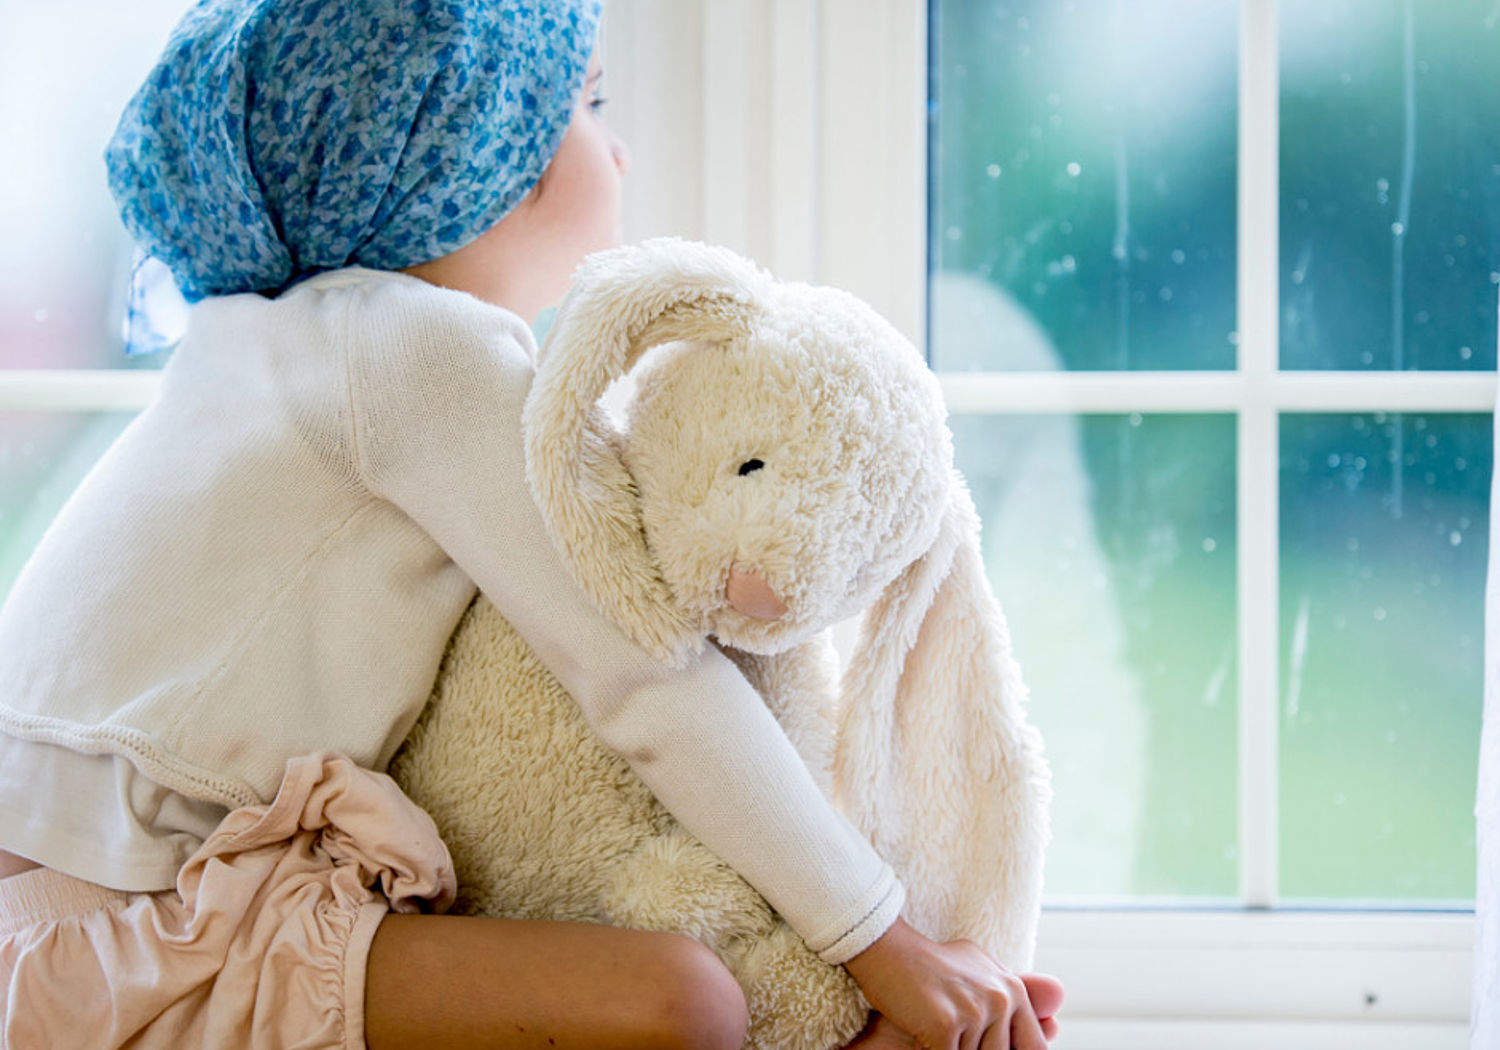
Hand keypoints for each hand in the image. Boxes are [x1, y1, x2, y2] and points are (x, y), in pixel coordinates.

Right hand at [842, 917, 1063, 1049]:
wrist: (888, 949)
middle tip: (955, 1035)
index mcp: (1012, 990)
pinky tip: (922, 1037)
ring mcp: (975, 1012)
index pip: (1034, 1048)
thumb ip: (1014, 994)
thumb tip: (1056, 1015)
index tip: (990, 1048)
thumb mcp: (981, 971)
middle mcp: (1001, 999)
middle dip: (974, 1049)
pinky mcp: (946, 1025)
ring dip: (953, 1049)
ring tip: (937, 1031)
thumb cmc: (932, 964)